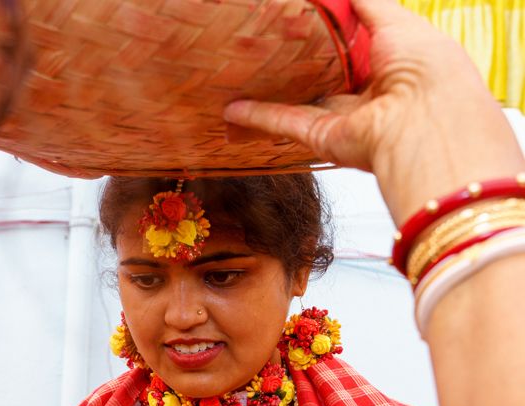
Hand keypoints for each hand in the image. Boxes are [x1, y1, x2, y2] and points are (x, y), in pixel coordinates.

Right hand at [223, 0, 524, 223]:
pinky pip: (286, 123)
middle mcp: (371, 94)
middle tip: (270, 43)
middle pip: (327, 76)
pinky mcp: (324, 137)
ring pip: (302, 101)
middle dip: (301, 64)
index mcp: (396, 64)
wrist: (424, 122)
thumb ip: (366, 4)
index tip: (305, 16)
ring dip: (273, 93)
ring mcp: (347, 118)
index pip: (359, 46)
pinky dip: (258, 116)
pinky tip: (233, 108)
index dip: (334, 32)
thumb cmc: (426, 69)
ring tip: (244, 75)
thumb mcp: (398, 20)